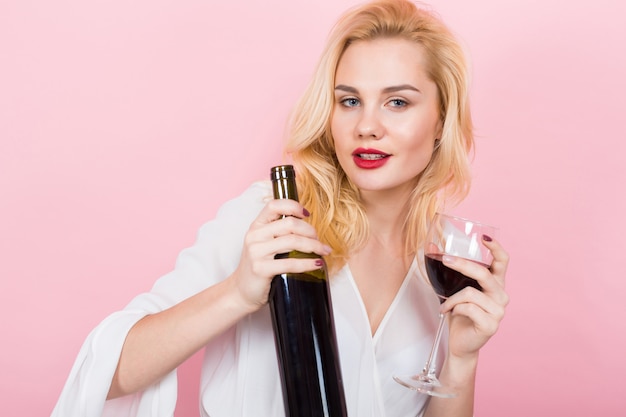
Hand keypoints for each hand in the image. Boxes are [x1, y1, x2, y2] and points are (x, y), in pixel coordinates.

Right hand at [229, 198, 331, 311]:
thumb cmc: (259, 266)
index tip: (307, 214)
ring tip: (323, 251)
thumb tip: (308, 227)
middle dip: (310, 231)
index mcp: (256, 226)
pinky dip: (308, 263)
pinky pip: (290, 263)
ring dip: (314, 246)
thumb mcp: (264, 244)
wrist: (241, 291)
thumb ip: (279, 233)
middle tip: (319, 241)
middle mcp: (255, 236)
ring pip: (293, 241)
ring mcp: (256, 252)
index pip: (274, 205)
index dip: (293, 206)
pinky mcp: (261, 269)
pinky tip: (317, 264)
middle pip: (290, 224)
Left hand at [439, 237, 509, 358]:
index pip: (503, 261)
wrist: (461, 343)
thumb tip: (431, 246)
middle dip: (463, 264)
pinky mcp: (491, 324)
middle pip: (484, 273)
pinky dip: (454, 308)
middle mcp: (501, 295)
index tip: (484, 237)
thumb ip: (449, 270)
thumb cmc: (460, 314)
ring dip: (451, 298)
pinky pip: (468, 308)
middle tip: (445, 260)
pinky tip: (450, 313)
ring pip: (470, 293)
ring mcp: (498, 311)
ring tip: (445, 304)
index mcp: (495, 284)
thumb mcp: (453, 288)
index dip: (496, 248)